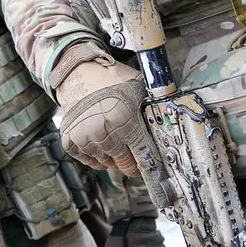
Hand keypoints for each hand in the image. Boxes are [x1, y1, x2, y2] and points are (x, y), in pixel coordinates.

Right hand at [53, 42, 156, 177]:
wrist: (79, 73)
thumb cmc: (112, 80)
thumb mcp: (138, 89)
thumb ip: (154, 108)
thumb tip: (175, 127)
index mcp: (123, 119)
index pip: (144, 155)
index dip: (152, 166)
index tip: (157, 173)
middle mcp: (102, 132)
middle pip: (125, 164)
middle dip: (133, 163)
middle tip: (136, 155)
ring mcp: (84, 138)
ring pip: (108, 164)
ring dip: (115, 158)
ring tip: (116, 140)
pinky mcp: (70, 142)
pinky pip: (91, 162)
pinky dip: (98, 156)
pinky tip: (101, 141)